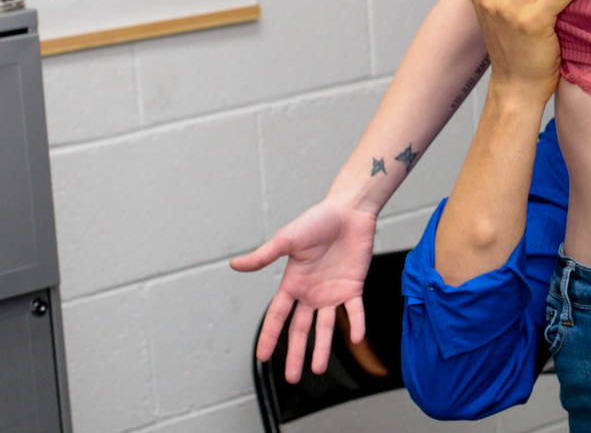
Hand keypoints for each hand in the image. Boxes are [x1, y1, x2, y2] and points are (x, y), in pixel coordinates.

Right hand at [228, 197, 377, 382]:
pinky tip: (355, 338)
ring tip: (317, 370)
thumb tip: (234, 265)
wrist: (349, 211)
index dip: (270, 337)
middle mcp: (311, 293)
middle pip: (300, 329)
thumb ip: (263, 256)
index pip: (277, 316)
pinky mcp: (354, 287)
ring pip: (326, 327)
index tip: (262, 358)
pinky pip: (355, 311)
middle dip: (296, 354)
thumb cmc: (317, 220)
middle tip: (292, 379)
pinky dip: (356, 324)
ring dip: (322, 348)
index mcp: (293, 283)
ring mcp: (333, 292)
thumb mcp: (287, 239)